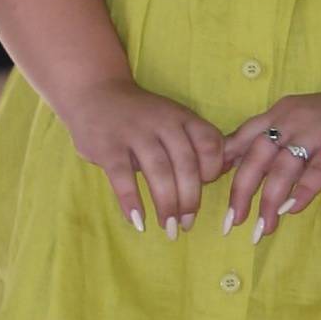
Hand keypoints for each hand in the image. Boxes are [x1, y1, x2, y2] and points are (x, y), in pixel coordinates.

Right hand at [61, 74, 226, 236]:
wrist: (94, 92)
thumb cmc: (140, 115)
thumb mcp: (172, 119)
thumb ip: (195, 142)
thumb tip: (226, 169)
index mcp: (182, 117)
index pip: (210, 144)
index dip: (213, 170)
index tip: (205, 189)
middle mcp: (162, 122)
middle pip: (186, 164)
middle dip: (190, 199)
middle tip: (187, 224)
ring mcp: (134, 132)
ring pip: (158, 171)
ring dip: (166, 204)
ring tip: (168, 227)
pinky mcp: (108, 145)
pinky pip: (122, 177)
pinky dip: (132, 201)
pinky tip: (138, 221)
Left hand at [221, 82, 320, 239]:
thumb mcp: (306, 123)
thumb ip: (281, 142)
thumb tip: (253, 171)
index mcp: (280, 113)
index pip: (242, 139)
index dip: (223, 165)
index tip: (207, 190)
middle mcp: (292, 121)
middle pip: (254, 158)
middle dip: (240, 193)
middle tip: (231, 222)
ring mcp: (316, 134)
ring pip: (281, 171)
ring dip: (269, 204)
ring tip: (261, 230)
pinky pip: (315, 174)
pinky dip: (301, 194)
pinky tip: (291, 213)